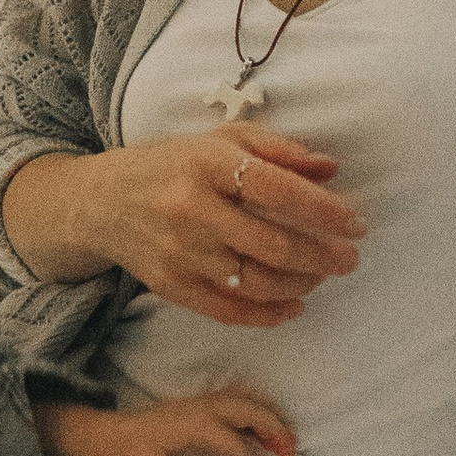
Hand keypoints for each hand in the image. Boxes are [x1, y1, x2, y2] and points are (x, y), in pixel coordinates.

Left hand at [37, 388, 296, 455]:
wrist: (100, 437)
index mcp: (193, 425)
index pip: (234, 446)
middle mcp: (199, 408)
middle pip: (248, 409)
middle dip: (274, 429)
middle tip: (290, 453)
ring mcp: (196, 405)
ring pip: (243, 400)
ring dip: (267, 418)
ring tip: (283, 442)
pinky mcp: (193, 408)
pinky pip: (233, 402)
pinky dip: (253, 413)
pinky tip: (257, 431)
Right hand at [94, 130, 364, 328]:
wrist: (99, 202)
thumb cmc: (171, 165)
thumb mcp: (220, 141)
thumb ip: (277, 150)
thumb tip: (331, 170)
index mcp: (207, 163)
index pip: (277, 189)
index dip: (323, 209)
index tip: (356, 222)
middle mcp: (191, 208)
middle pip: (272, 244)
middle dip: (322, 256)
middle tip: (350, 258)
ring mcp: (179, 252)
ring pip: (255, 282)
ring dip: (302, 284)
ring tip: (322, 275)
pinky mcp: (170, 286)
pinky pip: (228, 310)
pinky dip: (268, 314)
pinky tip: (294, 306)